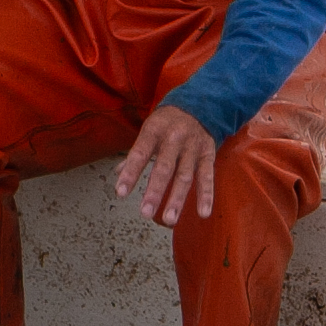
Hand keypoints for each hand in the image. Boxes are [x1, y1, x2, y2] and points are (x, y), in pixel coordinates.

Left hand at [113, 104, 218, 226]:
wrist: (199, 104)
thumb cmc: (167, 122)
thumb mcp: (149, 130)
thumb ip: (135, 153)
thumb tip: (117, 173)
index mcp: (154, 131)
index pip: (139, 154)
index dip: (130, 173)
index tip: (120, 193)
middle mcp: (174, 139)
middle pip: (164, 168)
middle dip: (155, 192)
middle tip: (145, 213)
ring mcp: (192, 148)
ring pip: (185, 176)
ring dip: (177, 200)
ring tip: (169, 220)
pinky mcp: (208, 154)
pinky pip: (207, 176)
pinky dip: (206, 195)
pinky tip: (203, 213)